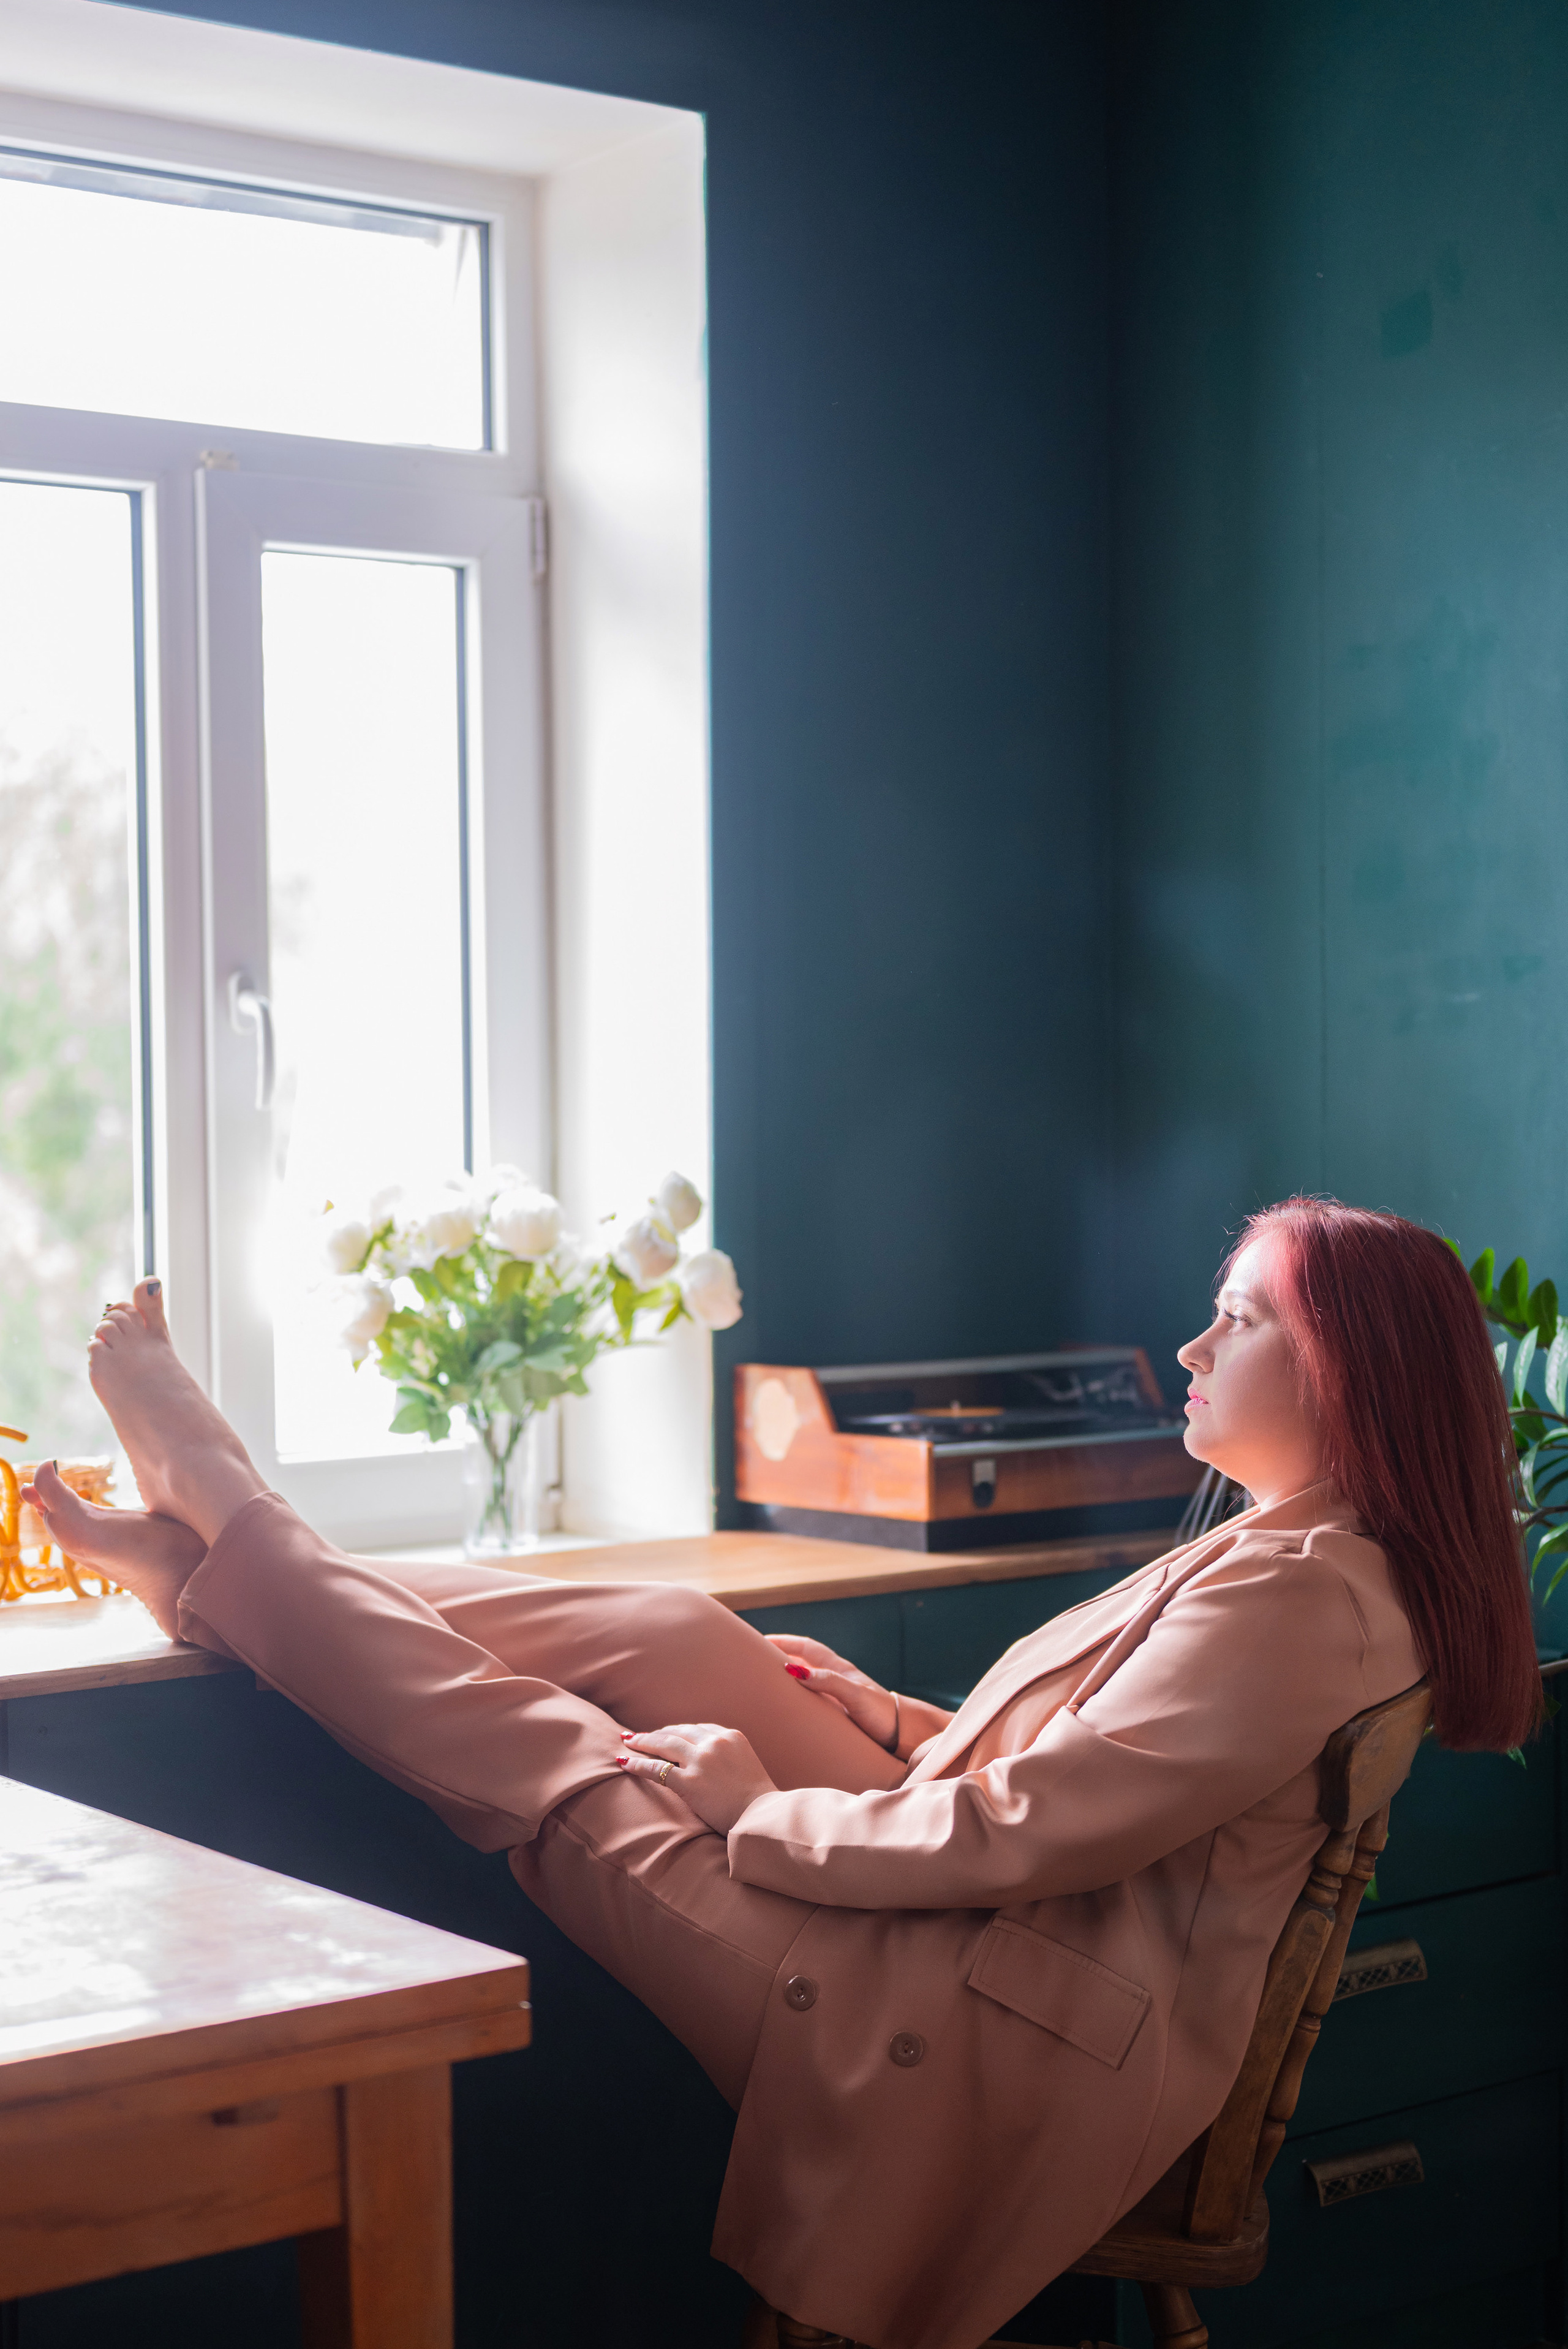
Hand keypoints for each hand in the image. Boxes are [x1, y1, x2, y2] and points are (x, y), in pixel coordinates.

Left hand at [618, 1722, 776, 1833]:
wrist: (762, 1818)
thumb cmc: (757, 1800)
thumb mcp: (746, 1765)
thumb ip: (728, 1757)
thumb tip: (710, 1764)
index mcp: (730, 1736)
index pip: (695, 1728)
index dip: (675, 1731)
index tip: (663, 1734)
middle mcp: (714, 1743)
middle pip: (677, 1732)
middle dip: (656, 1733)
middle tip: (638, 1736)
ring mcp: (701, 1761)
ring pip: (664, 1744)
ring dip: (643, 1741)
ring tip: (628, 1742)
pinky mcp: (690, 1782)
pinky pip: (657, 1769)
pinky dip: (638, 1764)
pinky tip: (625, 1763)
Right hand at [765, 1632, 897, 1750]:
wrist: (902, 1735)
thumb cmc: (881, 1713)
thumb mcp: (854, 1696)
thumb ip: (829, 1682)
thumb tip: (796, 1671)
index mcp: (839, 1668)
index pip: (806, 1647)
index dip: (784, 1642)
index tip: (761, 1641)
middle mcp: (837, 1678)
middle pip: (804, 1659)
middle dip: (782, 1655)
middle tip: (757, 1658)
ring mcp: (838, 1693)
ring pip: (807, 1678)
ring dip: (789, 1675)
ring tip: (766, 1680)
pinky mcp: (839, 1710)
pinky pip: (812, 1696)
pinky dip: (798, 1694)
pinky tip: (789, 1705)